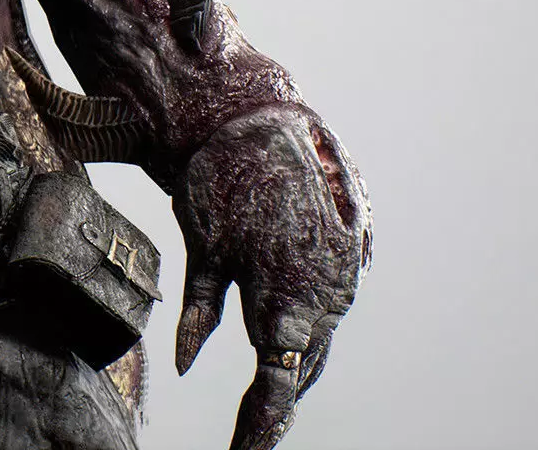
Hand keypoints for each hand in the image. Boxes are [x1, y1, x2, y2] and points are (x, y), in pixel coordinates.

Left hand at [173, 101, 371, 449]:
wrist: (261, 118)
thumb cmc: (221, 180)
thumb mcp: (202, 250)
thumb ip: (199, 313)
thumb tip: (184, 366)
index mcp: (288, 300)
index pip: (277, 384)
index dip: (260, 423)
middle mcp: (327, 295)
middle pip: (302, 369)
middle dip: (275, 403)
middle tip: (249, 434)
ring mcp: (345, 274)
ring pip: (320, 339)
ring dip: (295, 368)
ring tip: (267, 401)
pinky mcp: (353, 251)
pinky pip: (332, 304)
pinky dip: (310, 327)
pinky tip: (292, 339)